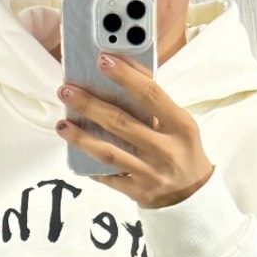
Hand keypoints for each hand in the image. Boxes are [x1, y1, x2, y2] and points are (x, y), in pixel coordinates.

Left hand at [55, 54, 213, 208]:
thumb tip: (124, 71)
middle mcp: (167, 150)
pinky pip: (108, 177)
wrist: (194, 197)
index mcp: (180, 127)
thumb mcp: (180, 125)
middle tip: (66, 91)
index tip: (102, 60)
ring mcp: (152, 174)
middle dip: (89, 105)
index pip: (150, 95)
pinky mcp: (139, 192)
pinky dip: (90, 164)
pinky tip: (75, 152)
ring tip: (62, 124)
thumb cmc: (182, 151)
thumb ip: (156, 103)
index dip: (125, 76)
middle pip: (121, 123)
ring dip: (81, 137)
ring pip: (109, 152)